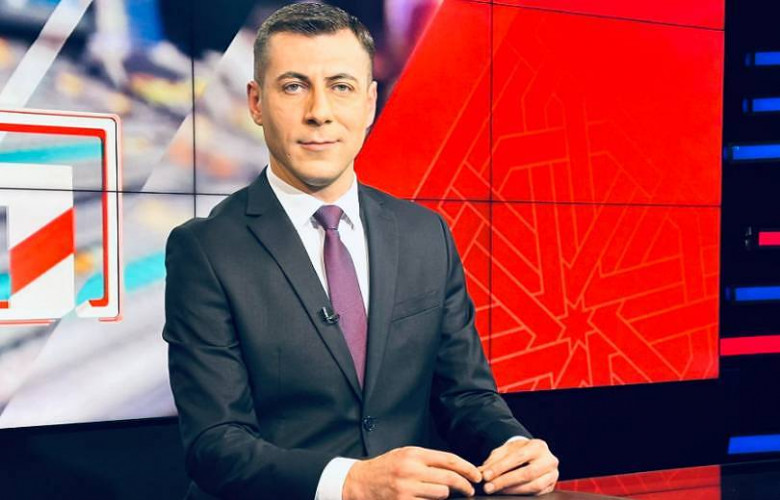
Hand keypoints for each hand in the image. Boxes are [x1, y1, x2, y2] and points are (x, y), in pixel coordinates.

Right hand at [343, 446, 481, 499]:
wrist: (360, 482)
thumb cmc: (386, 467)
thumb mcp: (405, 455)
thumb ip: (428, 460)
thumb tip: (455, 468)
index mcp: (414, 454)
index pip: (449, 460)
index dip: (467, 468)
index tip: (476, 475)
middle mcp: (411, 469)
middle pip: (449, 478)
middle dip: (464, 485)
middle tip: (469, 490)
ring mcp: (407, 488)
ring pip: (441, 493)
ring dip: (446, 495)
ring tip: (442, 493)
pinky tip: (429, 499)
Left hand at [479, 439, 558, 495]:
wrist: (534, 455)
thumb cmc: (518, 452)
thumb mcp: (506, 450)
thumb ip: (494, 460)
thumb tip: (480, 472)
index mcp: (538, 446)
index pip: (518, 457)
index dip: (500, 468)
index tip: (486, 475)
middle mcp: (549, 460)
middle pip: (527, 473)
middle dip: (505, 481)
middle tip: (489, 487)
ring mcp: (553, 475)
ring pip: (534, 486)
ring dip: (512, 490)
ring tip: (496, 490)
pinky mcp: (551, 486)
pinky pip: (537, 494)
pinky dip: (521, 494)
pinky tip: (507, 493)